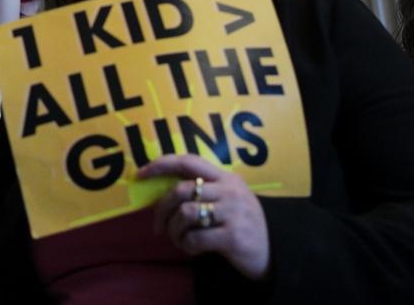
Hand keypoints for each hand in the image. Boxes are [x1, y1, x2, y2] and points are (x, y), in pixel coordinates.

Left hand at [138, 154, 270, 279]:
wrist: (273, 252)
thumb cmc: (241, 224)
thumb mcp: (228, 199)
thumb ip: (203, 189)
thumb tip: (160, 189)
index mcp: (226, 178)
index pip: (188, 160)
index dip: (161, 164)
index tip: (140, 174)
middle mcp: (230, 191)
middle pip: (181, 190)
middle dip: (162, 210)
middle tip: (159, 227)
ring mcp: (233, 213)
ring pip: (185, 214)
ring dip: (174, 231)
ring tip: (180, 240)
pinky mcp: (233, 237)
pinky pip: (195, 238)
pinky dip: (186, 246)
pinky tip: (192, 249)